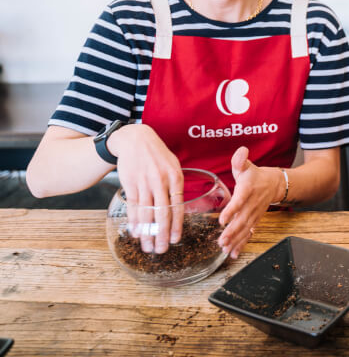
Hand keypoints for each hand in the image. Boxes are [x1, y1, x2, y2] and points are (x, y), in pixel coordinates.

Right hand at [111, 124, 183, 254]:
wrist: (135, 139)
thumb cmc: (158, 154)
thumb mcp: (174, 165)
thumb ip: (176, 185)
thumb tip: (177, 208)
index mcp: (176, 177)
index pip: (178, 206)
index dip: (176, 225)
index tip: (175, 240)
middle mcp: (161, 181)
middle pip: (162, 213)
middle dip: (162, 234)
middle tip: (162, 250)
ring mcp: (145, 183)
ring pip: (146, 213)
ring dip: (147, 233)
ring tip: (148, 247)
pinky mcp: (130, 184)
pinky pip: (133, 207)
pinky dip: (134, 222)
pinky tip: (136, 233)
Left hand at [218, 147, 284, 258]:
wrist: (275, 184)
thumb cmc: (255, 175)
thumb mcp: (247, 165)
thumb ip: (240, 160)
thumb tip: (241, 151)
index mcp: (248, 189)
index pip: (240, 201)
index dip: (232, 210)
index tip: (222, 220)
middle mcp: (252, 204)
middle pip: (242, 219)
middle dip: (232, 232)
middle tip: (222, 241)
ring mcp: (254, 214)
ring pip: (245, 229)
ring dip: (235, 240)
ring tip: (225, 249)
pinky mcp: (255, 220)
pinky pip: (249, 234)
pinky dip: (242, 244)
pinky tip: (233, 253)